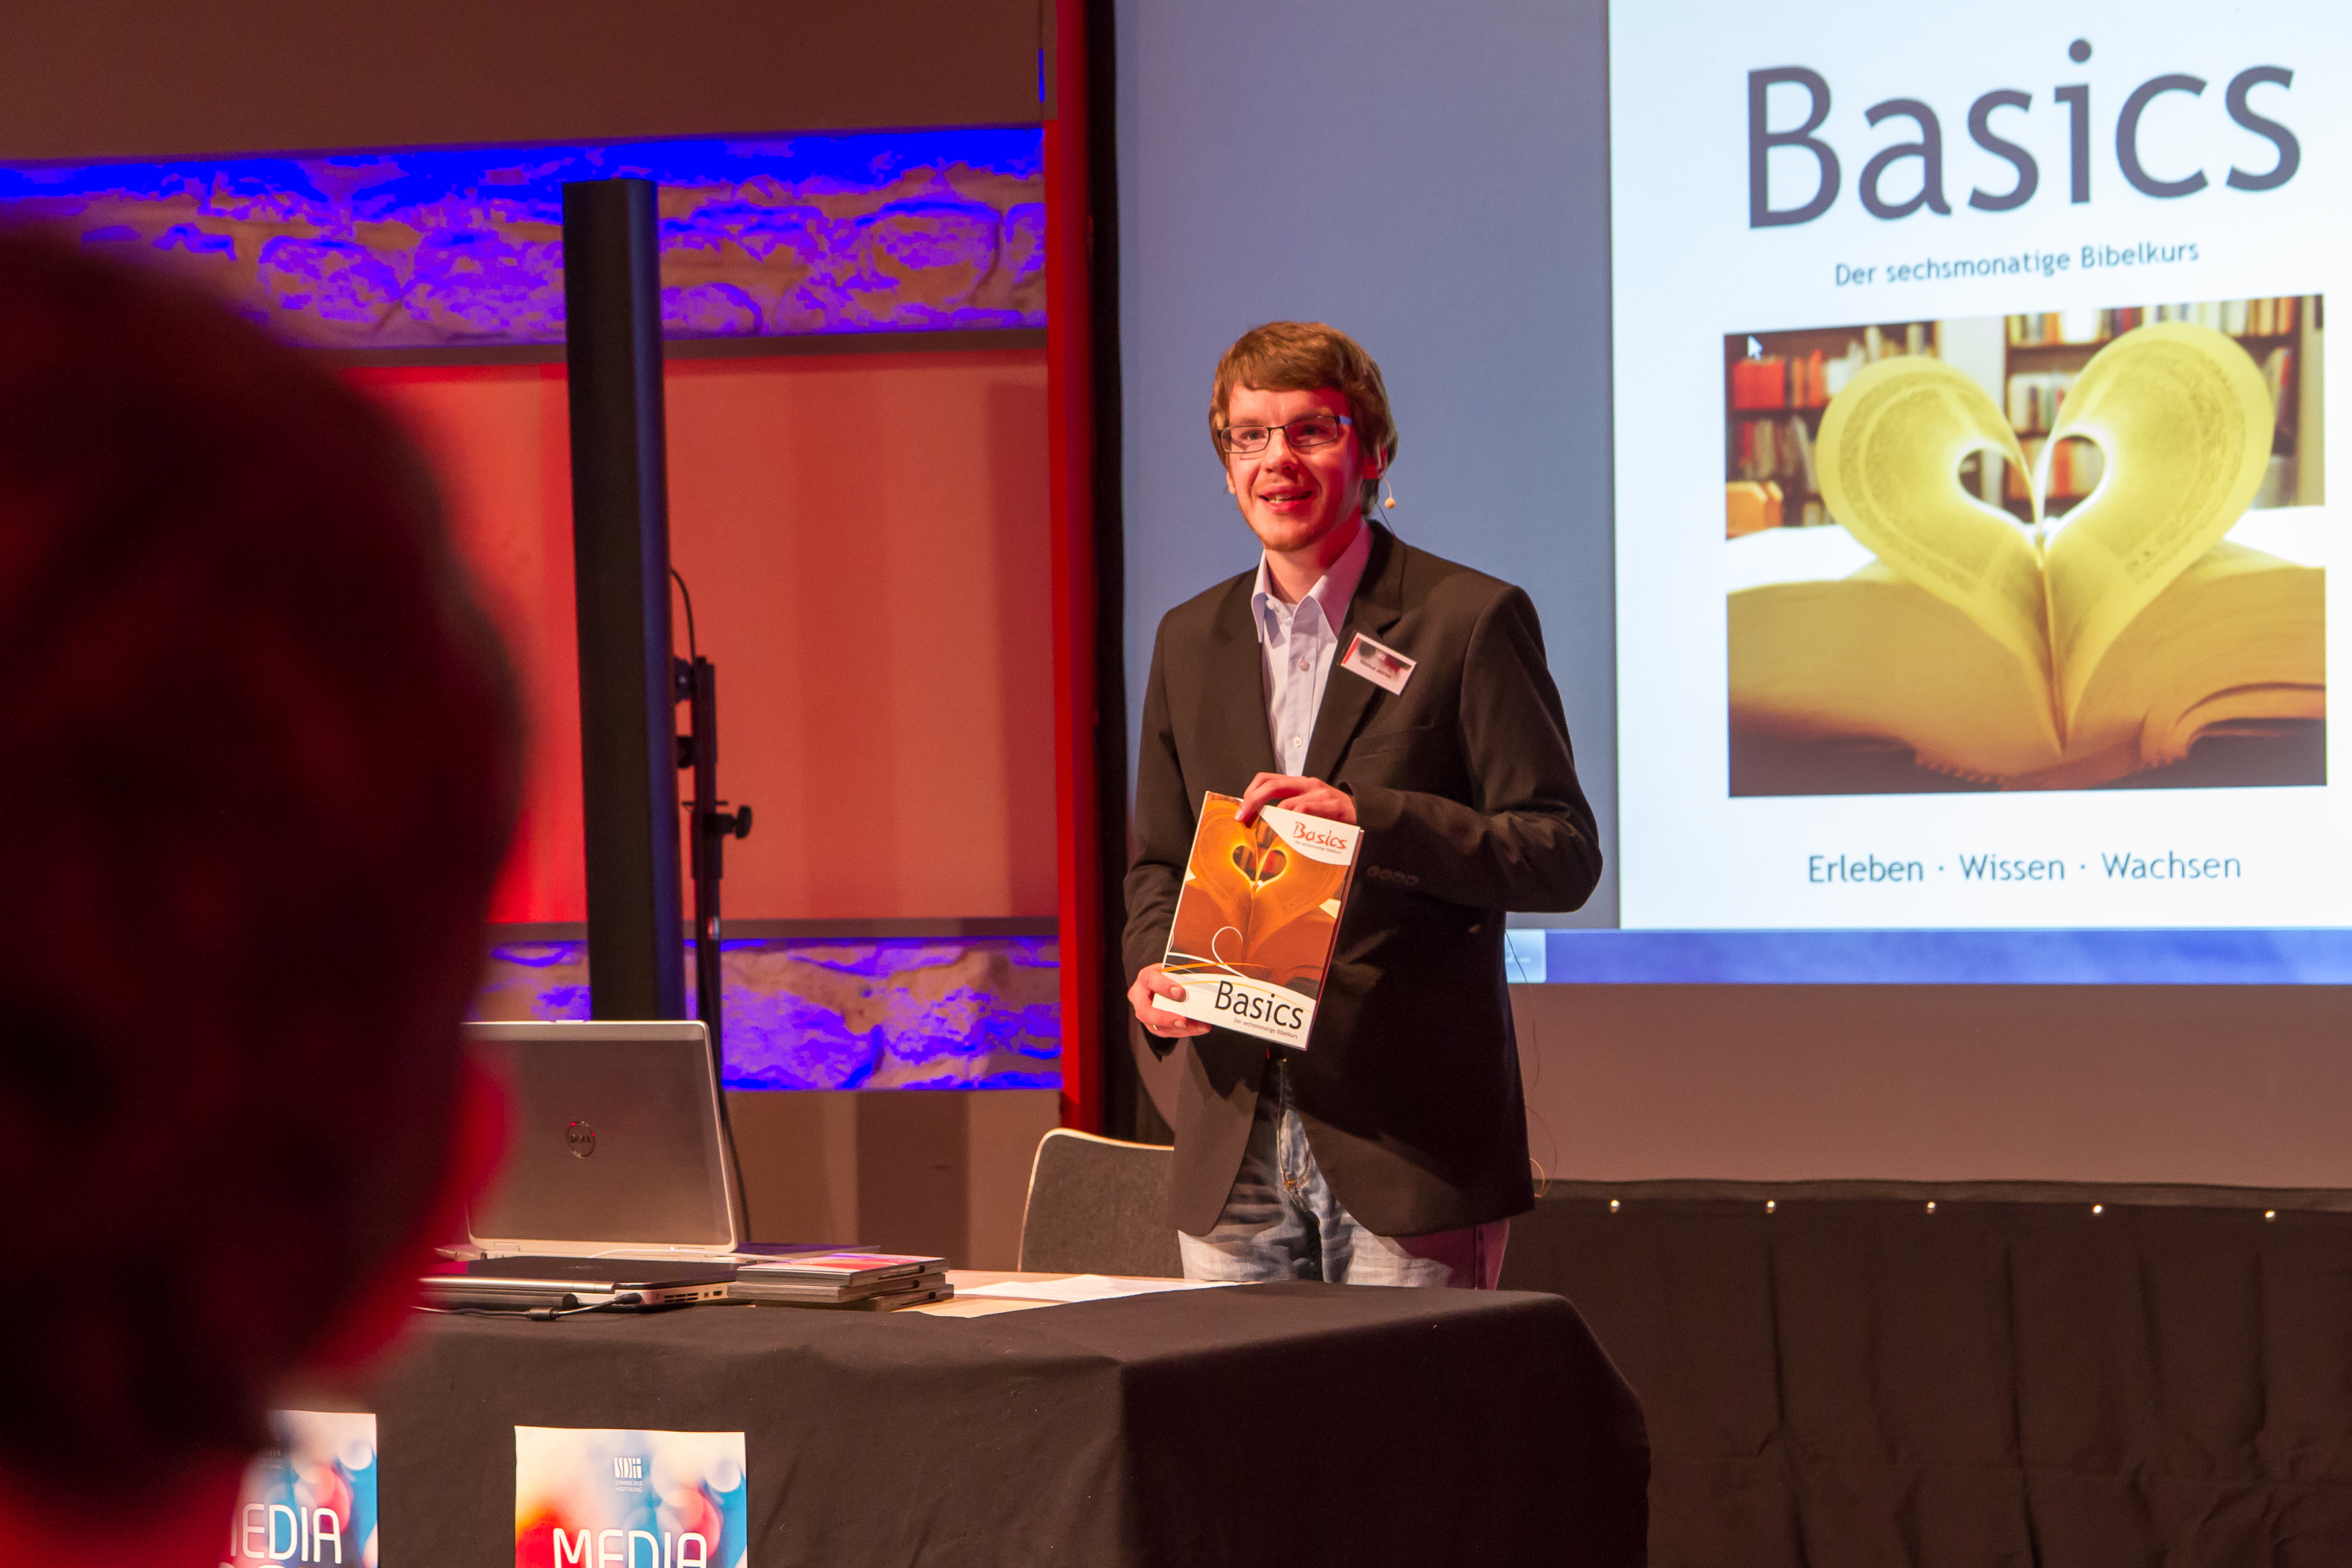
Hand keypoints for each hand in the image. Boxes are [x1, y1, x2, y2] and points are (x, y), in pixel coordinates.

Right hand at [1129, 963, 1207, 1037]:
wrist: (1167, 982)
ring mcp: (1145, 1012)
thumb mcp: (1176, 969)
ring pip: (1156, 1026)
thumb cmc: (1172, 974)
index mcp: (1146, 977)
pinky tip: (1197, 1028)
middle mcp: (1140, 996)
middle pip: (1145, 1012)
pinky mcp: (1153, 1024)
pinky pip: (1165, 1032)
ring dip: (1179, 1029)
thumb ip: (1183, 975)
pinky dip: (1183, 1032)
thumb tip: (1199, 982)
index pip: (1149, 980)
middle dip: (1165, 1018)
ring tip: (1198, 1027)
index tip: (1179, 992)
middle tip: (1183, 1021)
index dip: (1163, 986)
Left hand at [1236, 772, 1356, 826]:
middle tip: (1242, 818)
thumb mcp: (1309, 807)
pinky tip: (1288, 831)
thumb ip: (1289, 810)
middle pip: (1270, 785)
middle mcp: (1307, 784)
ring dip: (1270, 818)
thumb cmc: (1334, 814)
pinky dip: (1292, 820)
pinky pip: (1305, 810)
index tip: (1241, 810)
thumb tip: (1262, 821)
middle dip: (1251, 801)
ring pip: (1285, 800)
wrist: (1365, 813)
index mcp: (1299, 784)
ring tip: (1263, 831)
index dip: (1250, 792)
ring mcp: (1319, 793)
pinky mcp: (1331, 805)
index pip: (1266, 779)